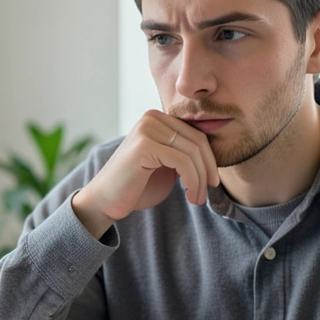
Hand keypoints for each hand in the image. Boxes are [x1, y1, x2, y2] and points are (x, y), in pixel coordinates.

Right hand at [71, 110, 219, 237]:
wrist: (105, 202)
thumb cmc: (136, 187)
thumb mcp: (167, 167)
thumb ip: (185, 155)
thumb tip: (213, 155)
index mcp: (157, 119)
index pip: (196, 134)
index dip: (210, 160)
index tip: (211, 183)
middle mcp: (152, 117)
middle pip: (198, 141)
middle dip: (208, 170)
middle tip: (208, 193)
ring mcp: (147, 128)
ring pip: (192, 152)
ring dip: (200, 179)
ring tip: (197, 199)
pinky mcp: (144, 144)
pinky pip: (182, 161)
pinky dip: (192, 180)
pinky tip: (189, 195)